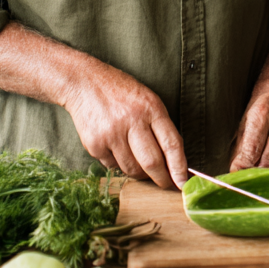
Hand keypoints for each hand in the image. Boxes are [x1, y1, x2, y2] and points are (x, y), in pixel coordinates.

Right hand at [63, 61, 187, 189]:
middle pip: (152, 162)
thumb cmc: (122, 93)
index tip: (183, 183)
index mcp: (151, 108)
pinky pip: (113, 166)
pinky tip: (117, 148)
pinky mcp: (94, 144)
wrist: (85, 83)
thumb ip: (161, 128)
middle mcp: (132, 121)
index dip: (179, 167)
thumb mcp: (148, 101)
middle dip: (162, 179)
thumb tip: (174, 161)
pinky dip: (119, 164)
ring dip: (140, 173)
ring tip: (140, 162)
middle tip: (166, 184)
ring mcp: (111, 134)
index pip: (171, 144)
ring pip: (132, 169)